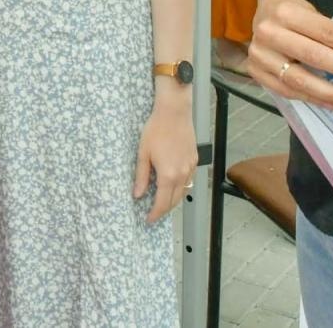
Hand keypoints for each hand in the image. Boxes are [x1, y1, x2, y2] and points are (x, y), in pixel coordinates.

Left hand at [133, 90, 198, 222]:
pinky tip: (174, 185)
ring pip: (184, 192)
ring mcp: (190, 167)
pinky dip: (181, 188)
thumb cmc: (156, 129)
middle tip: (154, 213)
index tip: (149, 219)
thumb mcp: (143, 153)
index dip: (155, 213)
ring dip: (174, 200)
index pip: (162, 203)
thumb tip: (137, 194)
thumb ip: (141, 176)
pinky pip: (189, 180)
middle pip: (174, 201)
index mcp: (168, 175)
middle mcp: (182, 175)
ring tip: (163, 201)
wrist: (174, 112)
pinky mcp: (194, 160)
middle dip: (164, 210)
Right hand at [247, 0, 332, 111]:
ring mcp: (259, 54)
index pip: (327, 32)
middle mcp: (269, 32)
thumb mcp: (311, 10)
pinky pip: (288, 92)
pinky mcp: (255, 72)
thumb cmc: (296, 12)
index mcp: (286, 10)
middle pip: (315, 56)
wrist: (264, 12)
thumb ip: (332, 31)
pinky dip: (313, 99)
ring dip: (332, 93)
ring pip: (300, 79)